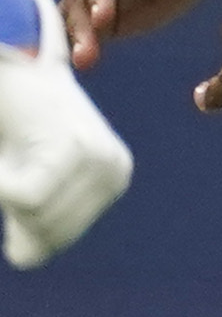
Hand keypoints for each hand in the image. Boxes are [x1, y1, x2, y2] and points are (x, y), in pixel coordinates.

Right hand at [0, 0, 133, 265]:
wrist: (13, 59)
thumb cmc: (13, 122)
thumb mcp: (27, 179)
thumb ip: (33, 223)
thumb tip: (28, 258)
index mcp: (114, 177)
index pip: (48, 244)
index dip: (16, 220)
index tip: (21, 172)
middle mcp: (114, 170)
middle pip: (43, 238)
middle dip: (13, 208)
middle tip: (16, 159)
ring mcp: (97, 161)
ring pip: (31, 218)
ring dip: (5, 188)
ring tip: (16, 148)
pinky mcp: (70, 152)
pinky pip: (20, 199)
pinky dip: (0, 181)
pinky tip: (10, 149)